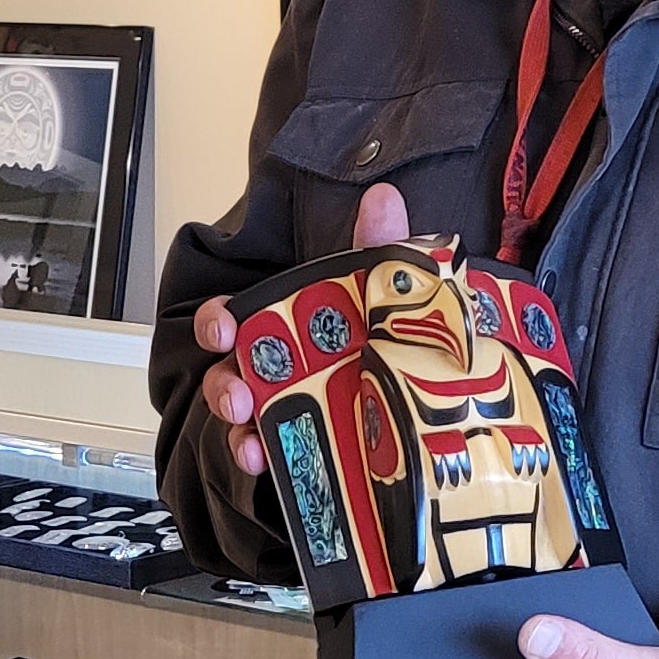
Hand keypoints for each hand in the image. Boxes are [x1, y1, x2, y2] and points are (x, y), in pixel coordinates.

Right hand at [192, 182, 409, 481]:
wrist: (440, 405)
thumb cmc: (401, 339)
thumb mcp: (395, 292)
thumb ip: (384, 246)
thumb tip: (383, 199)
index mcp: (296, 326)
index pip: (238, 318)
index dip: (218, 322)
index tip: (223, 330)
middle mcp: (283, 366)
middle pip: (231, 371)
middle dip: (223, 383)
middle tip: (239, 394)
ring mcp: (290, 408)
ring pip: (243, 416)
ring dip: (238, 426)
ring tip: (250, 438)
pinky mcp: (302, 445)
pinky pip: (267, 452)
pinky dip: (258, 457)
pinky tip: (265, 460)